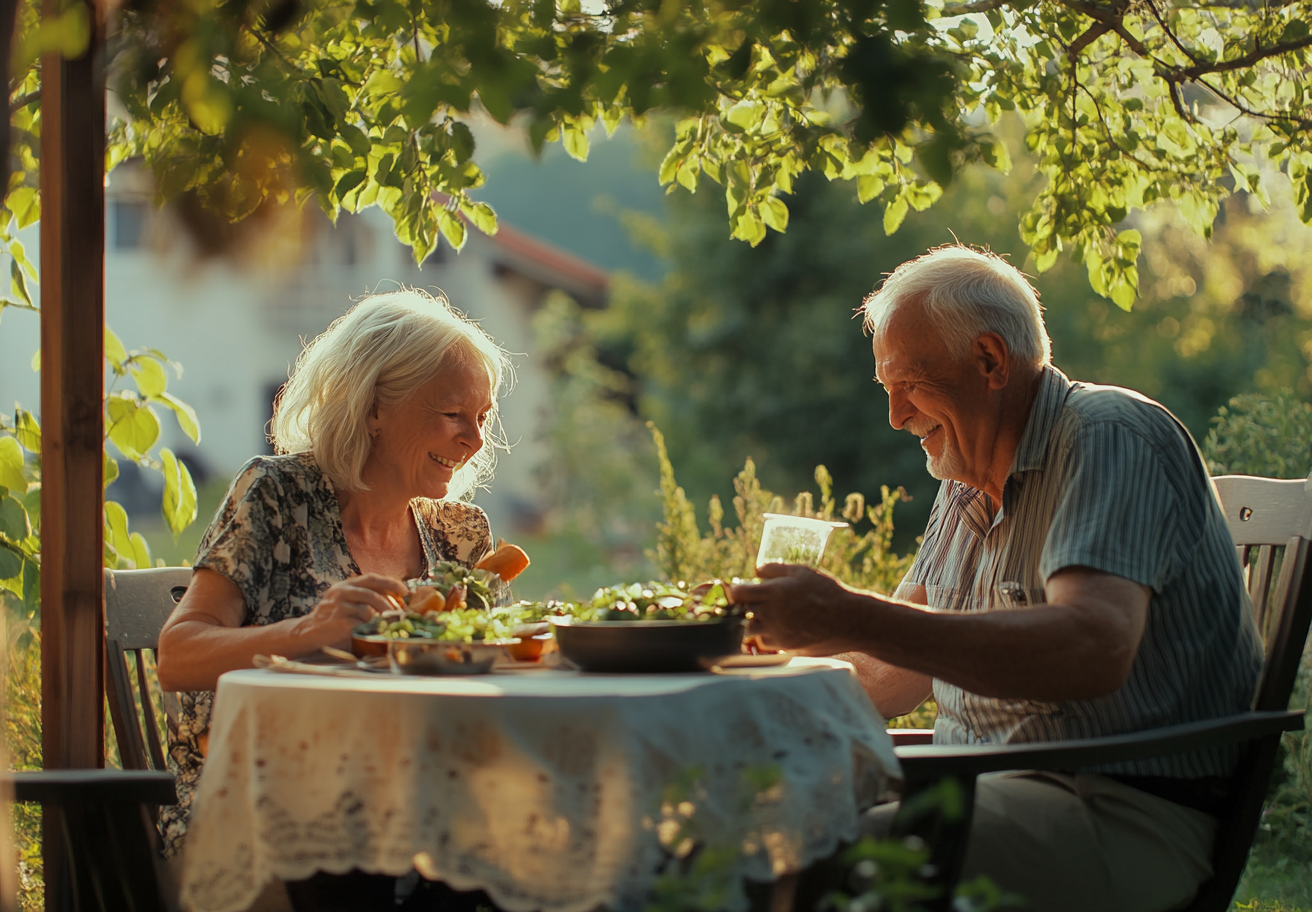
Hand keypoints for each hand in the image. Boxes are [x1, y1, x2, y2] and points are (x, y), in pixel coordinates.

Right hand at [292, 574, 406, 649]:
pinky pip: (362, 626)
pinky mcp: (340, 624)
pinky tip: (374, 633)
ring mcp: (339, 608)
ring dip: (381, 619)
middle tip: (401, 613)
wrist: (306, 634)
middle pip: (372, 594)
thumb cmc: (330, 619)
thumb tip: (395, 602)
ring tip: (387, 625)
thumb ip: (363, 598)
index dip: (390, 583)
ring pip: (369, 611)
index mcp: (344, 586)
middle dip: (390, 604)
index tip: (404, 590)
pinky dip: (372, 630)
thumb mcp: (344, 602)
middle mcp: (341, 593)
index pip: (371, 578)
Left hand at [729, 564, 862, 655]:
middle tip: (750, 605)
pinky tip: (777, 629)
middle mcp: (772, 614)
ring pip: (750, 631)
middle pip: (740, 614)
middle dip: (742, 609)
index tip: (737, 591)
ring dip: (753, 624)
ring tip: (765, 617)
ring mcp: (778, 633)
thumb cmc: (827, 592)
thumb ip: (775, 569)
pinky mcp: (785, 647)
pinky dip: (766, 637)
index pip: (738, 593)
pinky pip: (765, 644)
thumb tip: (756, 571)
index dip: (734, 591)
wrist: (850, 620)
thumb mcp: (802, 571)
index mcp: (774, 592)